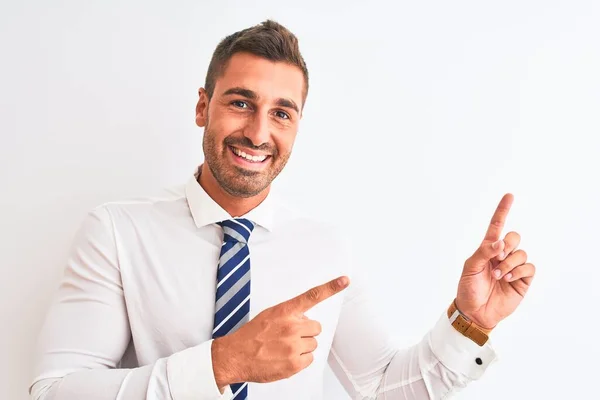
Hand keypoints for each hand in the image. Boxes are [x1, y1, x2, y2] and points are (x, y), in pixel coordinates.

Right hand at [211, 276, 349, 386]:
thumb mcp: (269, 316)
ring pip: (313, 344)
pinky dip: (300, 361)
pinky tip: (285, 358)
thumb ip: (289, 314)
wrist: (235, 356)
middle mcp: (291, 326)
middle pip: (316, 327)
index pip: (312, 296)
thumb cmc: (251, 336)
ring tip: (283, 349)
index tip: (345, 280)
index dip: (331, 287)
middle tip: (289, 337)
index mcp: (284, 311)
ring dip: (302, 347)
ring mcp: (293, 345)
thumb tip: (304, 318)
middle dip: (306, 332)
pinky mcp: (294, 363)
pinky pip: (309, 359)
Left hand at [456, 193, 534, 329]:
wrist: (475, 312)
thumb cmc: (468, 288)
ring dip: (510, 262)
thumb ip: (484, 252)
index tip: (509, 196)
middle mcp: (502, 255)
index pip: (496, 226)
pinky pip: (529, 267)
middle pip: (514, 237)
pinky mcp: (522, 280)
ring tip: (498, 275)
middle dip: (507, 245)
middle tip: (496, 259)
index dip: (502, 210)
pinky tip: (509, 278)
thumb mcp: (470, 268)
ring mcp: (513, 267)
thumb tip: (500, 242)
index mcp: (487, 249)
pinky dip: (519, 270)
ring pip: (521, 253)